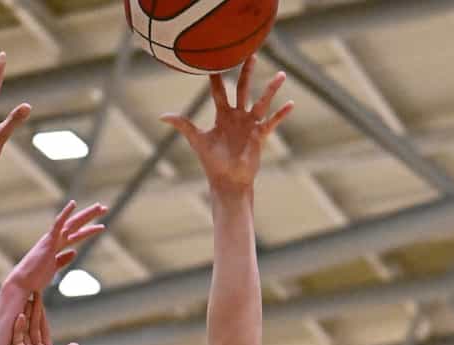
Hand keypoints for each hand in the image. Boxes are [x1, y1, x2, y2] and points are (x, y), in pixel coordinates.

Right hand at [7, 200, 107, 295]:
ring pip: (72, 223)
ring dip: (86, 215)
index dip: (89, 230)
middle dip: (90, 216)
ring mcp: (52, 239)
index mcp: (57, 247)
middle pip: (76, 225)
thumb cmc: (35, 278)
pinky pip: (57, 224)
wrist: (23, 283)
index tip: (101, 226)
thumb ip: (63, 259)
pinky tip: (73, 204)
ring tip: (100, 207)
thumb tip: (74, 252)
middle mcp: (55, 240)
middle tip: (104, 208)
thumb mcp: (54, 268)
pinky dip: (65, 214)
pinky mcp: (48, 242)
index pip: (76, 235)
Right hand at [13, 296, 79, 344]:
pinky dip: (19, 329)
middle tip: (33, 291)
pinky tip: (19, 316)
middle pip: (34, 327)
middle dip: (34, 310)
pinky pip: (19, 342)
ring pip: (27, 331)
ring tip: (27, 297)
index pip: (43, 333)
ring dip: (27, 314)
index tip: (40, 302)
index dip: (42, 317)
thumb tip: (74, 344)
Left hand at [160, 54, 292, 194]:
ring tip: (281, 75)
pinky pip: (272, 122)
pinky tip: (291, 104)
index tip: (215, 60)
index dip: (217, 77)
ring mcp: (250, 125)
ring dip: (271, 89)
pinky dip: (281, 114)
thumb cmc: (212, 163)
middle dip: (246, 73)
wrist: (227, 181)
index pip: (219, 91)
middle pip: (243, 89)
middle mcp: (237, 116)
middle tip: (251, 54)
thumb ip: (183, 125)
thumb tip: (163, 116)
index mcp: (222, 115)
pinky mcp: (260, 136)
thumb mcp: (197, 140)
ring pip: (261, 102)